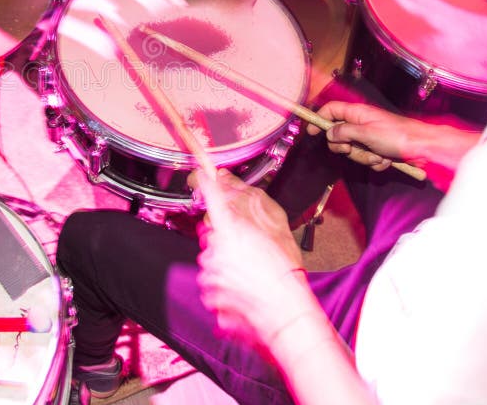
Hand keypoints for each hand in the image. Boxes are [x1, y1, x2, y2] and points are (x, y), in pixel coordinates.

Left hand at [194, 169, 305, 338]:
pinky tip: (244, 290)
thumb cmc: (285, 275)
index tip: (200, 174)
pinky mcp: (210, 295)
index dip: (205, 183)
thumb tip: (234, 208)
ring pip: (211, 261)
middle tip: (249, 253)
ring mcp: (210, 274)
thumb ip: (250, 215)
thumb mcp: (275, 233)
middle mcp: (215, 250)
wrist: (286, 313)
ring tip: (250, 275)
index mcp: (231, 230)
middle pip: (211, 235)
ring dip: (225, 265)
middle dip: (225, 241)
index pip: (212, 198)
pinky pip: (212, 284)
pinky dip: (224, 286)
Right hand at [305, 101, 422, 171]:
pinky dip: (374, 162)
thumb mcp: (366, 133)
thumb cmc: (399, 136)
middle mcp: (362, 123)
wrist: (424, 149)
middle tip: (351, 149)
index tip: (311, 131)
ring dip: (363, 157)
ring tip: (378, 155)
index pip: (331, 110)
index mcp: (358, 113)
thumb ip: (344, 132)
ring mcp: (370, 137)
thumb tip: (330, 133)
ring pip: (353, 149)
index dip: (319, 119)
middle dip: (344, 146)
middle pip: (339, 134)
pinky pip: (366, 158)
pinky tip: (385, 159)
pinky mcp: (378, 149)